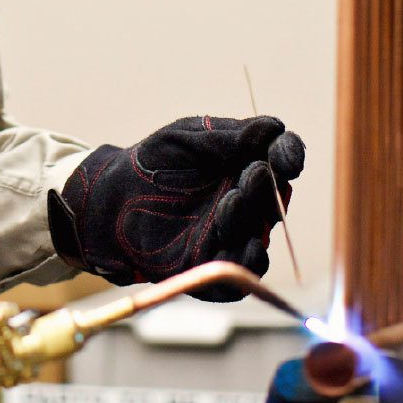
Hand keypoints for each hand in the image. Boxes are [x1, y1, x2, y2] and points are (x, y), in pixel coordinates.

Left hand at [47, 115, 304, 301]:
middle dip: (267, 188)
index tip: (287, 157)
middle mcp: (248, 203)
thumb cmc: (155, 162)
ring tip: (233, 201)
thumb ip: (230, 136)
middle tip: (252, 174)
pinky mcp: (212, 267)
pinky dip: (248, 265)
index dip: (290, 157)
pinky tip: (249, 248)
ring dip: (251, 220)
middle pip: (273, 199)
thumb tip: (275, 128)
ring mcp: (232, 236)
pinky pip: (239, 274)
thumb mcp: (189, 137)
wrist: (112, 198)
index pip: (281, 160)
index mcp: (248, 166)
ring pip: (257, 236)